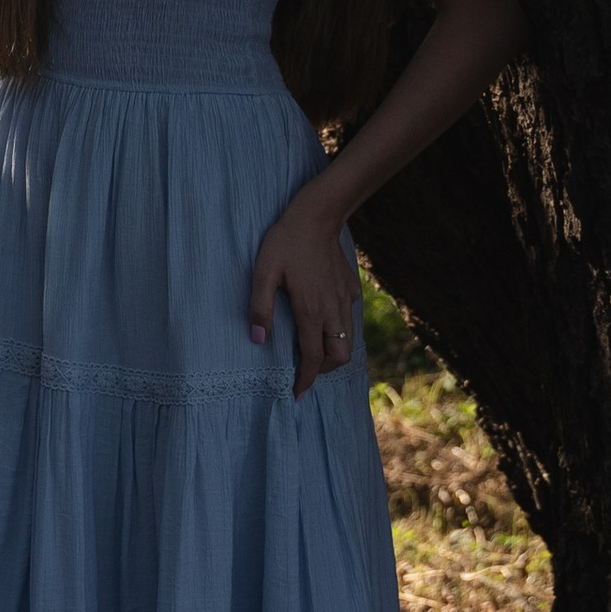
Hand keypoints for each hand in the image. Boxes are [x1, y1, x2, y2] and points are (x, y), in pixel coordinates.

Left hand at [248, 198, 360, 398]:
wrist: (317, 216)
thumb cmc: (286, 243)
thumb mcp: (264, 272)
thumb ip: (260, 307)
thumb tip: (258, 339)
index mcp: (311, 310)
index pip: (313, 358)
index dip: (306, 380)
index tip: (297, 394)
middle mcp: (333, 310)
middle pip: (340, 356)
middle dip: (324, 370)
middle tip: (306, 371)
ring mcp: (345, 299)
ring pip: (348, 339)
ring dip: (333, 351)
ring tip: (315, 352)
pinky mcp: (352, 288)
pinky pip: (349, 317)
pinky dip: (339, 328)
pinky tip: (323, 320)